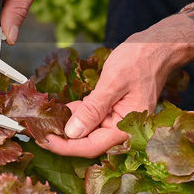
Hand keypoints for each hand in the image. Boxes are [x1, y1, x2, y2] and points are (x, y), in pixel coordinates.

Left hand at [39, 12, 193, 157]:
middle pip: (87, 142)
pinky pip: (90, 118)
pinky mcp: (112, 110)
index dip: (65, 146)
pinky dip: (75, 115)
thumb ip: (93, 109)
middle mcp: (122, 128)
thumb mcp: (113, 82)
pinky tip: (59, 110)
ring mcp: (117, 120)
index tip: (43, 140)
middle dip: (62, 139)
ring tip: (42, 121)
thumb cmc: (141, 60)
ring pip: (86, 131)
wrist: (157, 47)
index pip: (91, 146)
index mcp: (127, 127)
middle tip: (36, 131)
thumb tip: (72, 133)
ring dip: (66, 127)